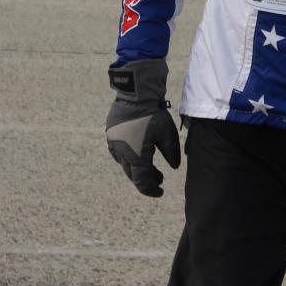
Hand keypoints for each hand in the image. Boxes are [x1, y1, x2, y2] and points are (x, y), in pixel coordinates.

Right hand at [106, 59, 180, 197]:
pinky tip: (138, 153)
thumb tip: (173, 168)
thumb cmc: (154, 114)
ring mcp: (114, 144)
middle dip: (147, 179)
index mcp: (136, 156)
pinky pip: (119, 152)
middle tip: (160, 180)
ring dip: (138, 168)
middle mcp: (122, 153)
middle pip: (133, 174)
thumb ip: (171, 154)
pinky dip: (129, 157)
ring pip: (125, 164)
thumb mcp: (167, 135)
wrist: (136, 93)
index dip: (152, 190)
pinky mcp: (111, 134)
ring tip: (152, 166)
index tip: (161, 191)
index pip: (142, 182)